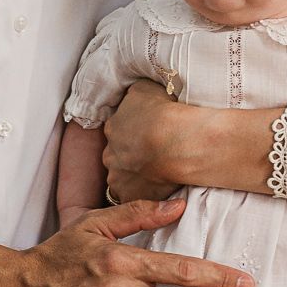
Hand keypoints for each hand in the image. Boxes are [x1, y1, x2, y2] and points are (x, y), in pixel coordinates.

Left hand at [104, 80, 183, 205]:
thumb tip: (136, 99)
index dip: (135, 133)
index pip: (119, 131)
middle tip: (156, 154)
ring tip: (162, 173)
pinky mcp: (131, 197)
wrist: (176, 141)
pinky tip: (163, 188)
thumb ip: (135, 97)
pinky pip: (138, 197)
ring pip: (126, 178)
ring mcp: (118, 178)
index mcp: (112, 128)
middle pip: (119, 156)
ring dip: (139, 176)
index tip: (149, 135)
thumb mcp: (145, 89)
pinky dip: (148, 194)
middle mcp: (110, 154)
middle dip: (133, 156)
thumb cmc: (164, 112)